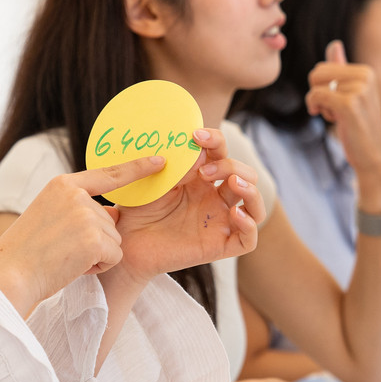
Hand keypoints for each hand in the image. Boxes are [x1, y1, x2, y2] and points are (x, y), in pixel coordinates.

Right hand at [0, 155, 166, 316]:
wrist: (8, 276)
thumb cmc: (25, 253)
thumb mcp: (47, 215)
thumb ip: (77, 208)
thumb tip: (114, 213)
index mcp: (62, 184)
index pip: (107, 173)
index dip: (136, 167)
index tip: (159, 160)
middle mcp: (76, 195)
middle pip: (110, 221)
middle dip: (94, 242)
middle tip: (62, 251)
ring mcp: (86, 215)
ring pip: (113, 240)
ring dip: (95, 256)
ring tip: (65, 259)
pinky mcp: (95, 239)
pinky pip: (115, 257)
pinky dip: (98, 268)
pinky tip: (73, 267)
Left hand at [107, 126, 263, 287]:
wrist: (125, 243)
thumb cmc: (136, 209)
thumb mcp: (154, 182)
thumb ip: (175, 167)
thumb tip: (199, 153)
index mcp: (200, 178)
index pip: (221, 152)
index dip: (216, 140)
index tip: (196, 135)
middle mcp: (214, 198)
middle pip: (245, 174)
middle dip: (231, 166)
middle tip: (203, 171)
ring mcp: (219, 221)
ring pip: (255, 204)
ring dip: (250, 189)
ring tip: (232, 183)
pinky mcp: (218, 246)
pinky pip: (247, 239)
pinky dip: (249, 225)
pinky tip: (235, 213)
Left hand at [305, 40, 380, 211]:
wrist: (374, 156)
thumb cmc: (360, 126)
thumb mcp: (351, 94)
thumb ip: (342, 69)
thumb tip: (334, 44)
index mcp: (366, 71)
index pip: (323, 67)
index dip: (323, 88)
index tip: (339, 103)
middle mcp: (365, 75)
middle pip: (316, 73)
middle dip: (318, 93)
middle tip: (335, 110)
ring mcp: (359, 89)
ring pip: (315, 86)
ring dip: (321, 105)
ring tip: (340, 117)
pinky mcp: (349, 104)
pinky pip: (315, 96)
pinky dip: (315, 108)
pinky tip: (331, 119)